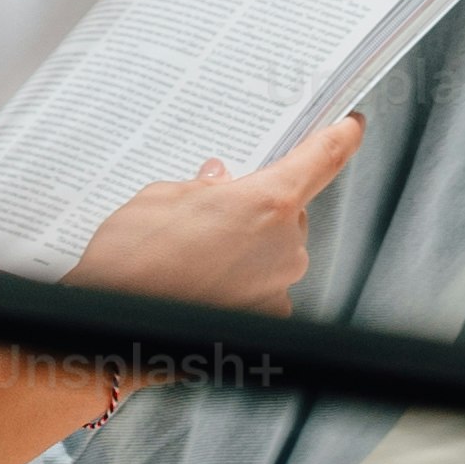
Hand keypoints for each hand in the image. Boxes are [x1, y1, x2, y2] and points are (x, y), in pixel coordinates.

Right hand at [64, 115, 363, 324]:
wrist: (113, 337)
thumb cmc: (131, 266)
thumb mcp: (159, 200)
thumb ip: (201, 188)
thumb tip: (218, 184)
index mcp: (267, 203)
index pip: (323, 157)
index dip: (341, 136)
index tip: (350, 126)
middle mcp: (285, 247)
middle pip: (290, 212)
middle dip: (257, 209)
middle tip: (212, 215)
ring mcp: (279, 288)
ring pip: (275, 252)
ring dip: (246, 248)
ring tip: (193, 257)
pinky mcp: (268, 321)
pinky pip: (264, 288)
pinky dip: (241, 283)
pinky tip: (201, 285)